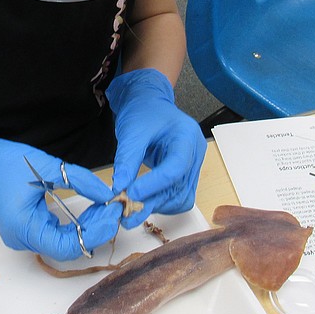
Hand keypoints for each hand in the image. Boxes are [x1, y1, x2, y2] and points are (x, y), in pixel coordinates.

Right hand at [0, 128, 121, 258]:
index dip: (95, 233)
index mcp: (24, 228)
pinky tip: (91, 210)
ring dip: (89, 227)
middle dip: (96, 230)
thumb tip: (107, 193)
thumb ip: (79, 180)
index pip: (67, 245)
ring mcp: (25, 237)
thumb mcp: (47, 166)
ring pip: (65, 243)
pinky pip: (58, 235)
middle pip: (68, 247)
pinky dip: (77, 225)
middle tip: (115, 209)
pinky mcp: (28, 230)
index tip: (113, 214)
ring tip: (106, 207)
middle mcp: (23, 240)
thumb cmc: (5, 162)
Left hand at [106, 68, 206, 226]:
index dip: (153, 184)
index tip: (130, 193)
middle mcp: (195, 154)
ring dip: (157, 206)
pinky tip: (143, 202)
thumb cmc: (143, 111)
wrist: (148, 103)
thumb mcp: (132, 132)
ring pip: (180, 198)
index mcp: (187, 136)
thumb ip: (127, 160)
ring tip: (132, 209)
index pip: (176, 167)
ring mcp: (191, 166)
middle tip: (127, 210)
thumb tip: (119, 188)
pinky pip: (176, 197)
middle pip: (180, 188)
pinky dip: (160, 203)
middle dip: (153, 201)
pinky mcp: (183, 176)